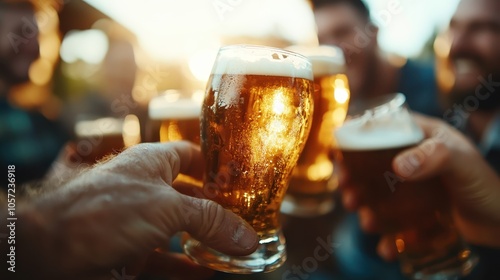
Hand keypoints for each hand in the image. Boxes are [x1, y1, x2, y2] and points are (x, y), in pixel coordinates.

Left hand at [4, 141, 258, 278]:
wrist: (46, 250)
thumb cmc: (104, 211)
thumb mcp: (166, 208)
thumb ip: (210, 221)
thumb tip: (247, 237)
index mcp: (153, 163)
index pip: (190, 156)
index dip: (215, 165)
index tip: (241, 181)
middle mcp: (146, 189)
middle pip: (189, 196)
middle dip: (216, 211)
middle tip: (246, 223)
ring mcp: (136, 221)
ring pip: (179, 231)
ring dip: (205, 242)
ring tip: (235, 252)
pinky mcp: (127, 251)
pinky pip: (164, 259)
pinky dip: (185, 267)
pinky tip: (206, 272)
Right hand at [340, 114, 499, 259]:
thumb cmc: (486, 185)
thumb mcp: (462, 163)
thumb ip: (434, 156)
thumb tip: (398, 167)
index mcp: (421, 137)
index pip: (382, 130)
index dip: (356, 139)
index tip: (338, 154)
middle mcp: (414, 159)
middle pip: (373, 166)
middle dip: (355, 182)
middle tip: (348, 196)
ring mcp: (414, 187)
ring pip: (380, 196)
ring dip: (367, 210)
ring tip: (366, 222)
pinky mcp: (418, 212)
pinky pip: (396, 221)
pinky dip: (388, 236)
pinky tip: (386, 248)